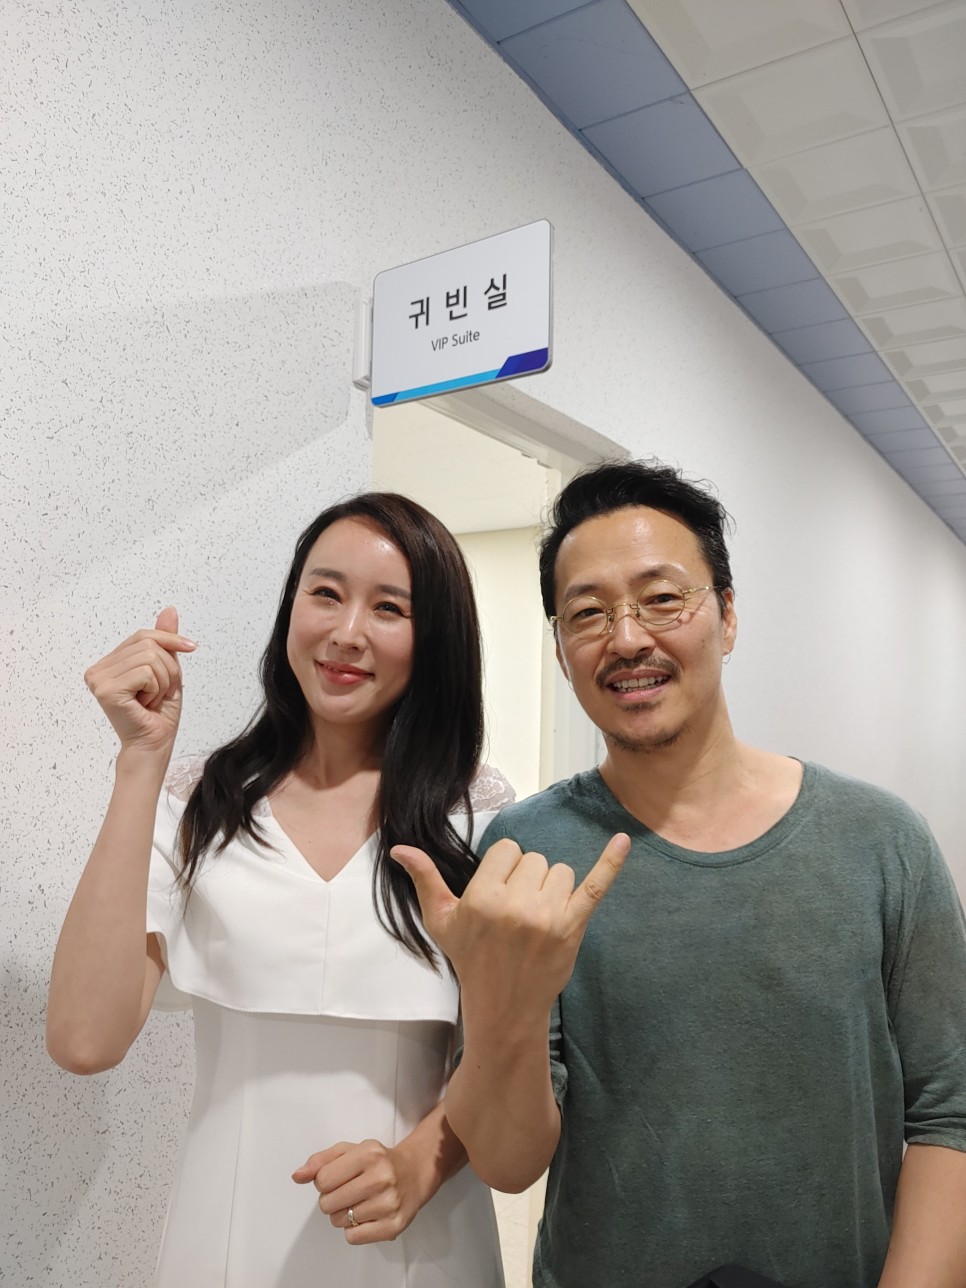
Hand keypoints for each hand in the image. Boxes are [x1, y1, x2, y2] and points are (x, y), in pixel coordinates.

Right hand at [83, 607, 195, 757]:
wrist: (154, 745)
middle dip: (168, 668)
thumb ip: (164, 641)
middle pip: (148, 644)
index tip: (191, 646)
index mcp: (109, 664)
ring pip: (151, 658)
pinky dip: (157, 689)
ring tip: (152, 699)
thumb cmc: (158, 714)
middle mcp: (98, 670)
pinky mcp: (107, 690)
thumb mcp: (167, 670)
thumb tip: (170, 610)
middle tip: (160, 692)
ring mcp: (99, 679)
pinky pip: (147, 672)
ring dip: (164, 681)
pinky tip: (146, 704)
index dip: (170, 639)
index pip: (143, 635)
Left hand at [292, 1139, 424, 1243]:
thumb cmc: (378, 1161)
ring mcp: (388, 1204)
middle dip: (332, 1199)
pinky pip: (353, 1238)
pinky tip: (366, 1215)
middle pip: (328, 1203)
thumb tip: (297, 1176)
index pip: (322, 1180)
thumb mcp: (350, 1151)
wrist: (415, 1172)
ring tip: (359, 1202)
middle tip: (348, 1192)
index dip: (324, 1181)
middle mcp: (381, 1178)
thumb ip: (321, 1161)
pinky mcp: (393, 1226)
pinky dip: (354, 1230)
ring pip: (339, 1222)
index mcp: (369, 1154)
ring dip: (343, 1215)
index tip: (337, 1178)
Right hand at [391, 833, 629, 1019]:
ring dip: (552, 889)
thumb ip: (424, 879)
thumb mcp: (441, 921)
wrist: (505, 1008)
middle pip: (534, 859)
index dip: (502, 869)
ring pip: (560, 872)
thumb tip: (399, 847)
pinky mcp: (573, 927)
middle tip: (515, 915)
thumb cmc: (471, 959)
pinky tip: (624, 841)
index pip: (507, 850)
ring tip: (535, 920)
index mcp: (483, 897)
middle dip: (526, 879)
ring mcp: (547, 916)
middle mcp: (516, 904)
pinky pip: (595, 887)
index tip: (497, 896)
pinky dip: (611, 864)